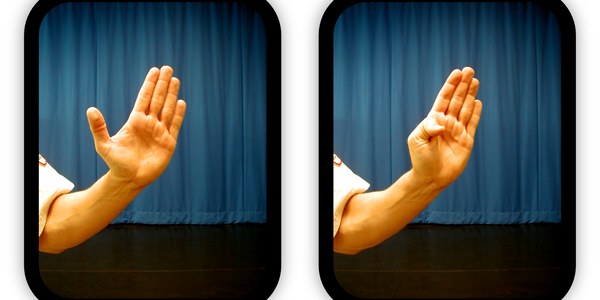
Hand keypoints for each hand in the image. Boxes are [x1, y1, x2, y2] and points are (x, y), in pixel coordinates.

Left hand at [86, 66, 186, 188]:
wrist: (129, 180)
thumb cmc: (116, 163)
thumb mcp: (104, 144)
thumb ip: (98, 127)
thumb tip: (90, 109)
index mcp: (135, 121)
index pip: (144, 98)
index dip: (149, 84)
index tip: (154, 71)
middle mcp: (149, 123)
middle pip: (157, 99)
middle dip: (162, 84)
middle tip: (167, 68)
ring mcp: (160, 132)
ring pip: (167, 109)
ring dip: (171, 94)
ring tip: (175, 80)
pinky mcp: (168, 142)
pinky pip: (174, 125)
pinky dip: (178, 114)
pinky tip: (181, 102)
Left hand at [407, 67, 481, 188]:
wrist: (431, 177)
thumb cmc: (420, 159)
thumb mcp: (417, 140)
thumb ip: (427, 128)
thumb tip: (442, 124)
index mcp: (433, 120)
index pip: (443, 98)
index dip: (450, 85)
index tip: (456, 73)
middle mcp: (446, 123)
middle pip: (456, 99)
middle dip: (462, 85)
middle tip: (469, 70)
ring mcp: (457, 131)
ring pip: (465, 108)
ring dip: (470, 94)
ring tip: (475, 80)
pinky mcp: (466, 140)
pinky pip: (472, 123)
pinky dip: (475, 112)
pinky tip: (477, 101)